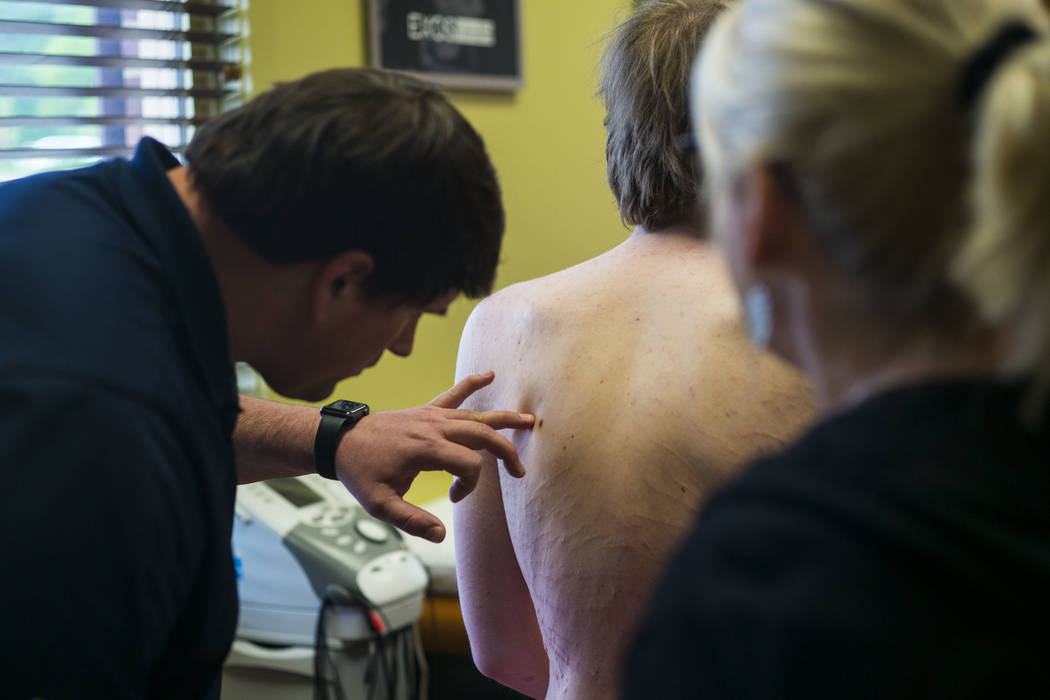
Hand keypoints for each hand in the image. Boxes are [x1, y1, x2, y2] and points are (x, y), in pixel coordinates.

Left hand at [334, 371, 532, 542]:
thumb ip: (411, 521)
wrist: (340, 441)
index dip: (470, 485)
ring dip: (503, 419)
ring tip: (530, 420)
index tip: (452, 498)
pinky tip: (490, 374)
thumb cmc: (360, 473)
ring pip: (476, 415)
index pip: (470, 465)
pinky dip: (472, 383)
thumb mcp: (380, 504)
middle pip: (482, 435)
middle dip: (506, 452)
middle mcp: (434, 428)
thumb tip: (441, 536)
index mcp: (426, 449)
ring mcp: (432, 416)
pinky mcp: (427, 410)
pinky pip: (454, 394)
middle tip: (519, 471)